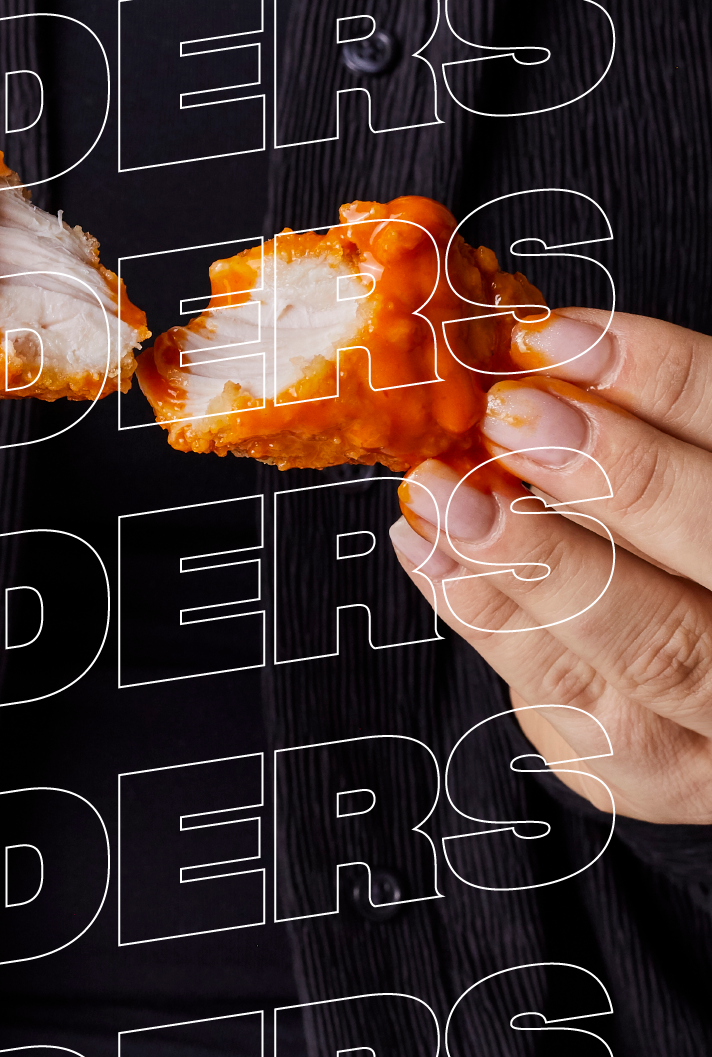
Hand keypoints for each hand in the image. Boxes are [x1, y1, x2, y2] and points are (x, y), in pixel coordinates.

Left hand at [390, 308, 711, 823]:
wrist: (694, 683)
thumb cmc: (670, 547)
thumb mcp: (673, 476)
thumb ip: (640, 429)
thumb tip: (527, 352)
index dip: (669, 382)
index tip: (556, 339)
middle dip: (614, 477)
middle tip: (510, 418)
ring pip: (650, 649)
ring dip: (531, 558)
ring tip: (443, 492)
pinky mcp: (661, 777)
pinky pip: (574, 708)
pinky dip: (489, 620)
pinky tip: (430, 552)